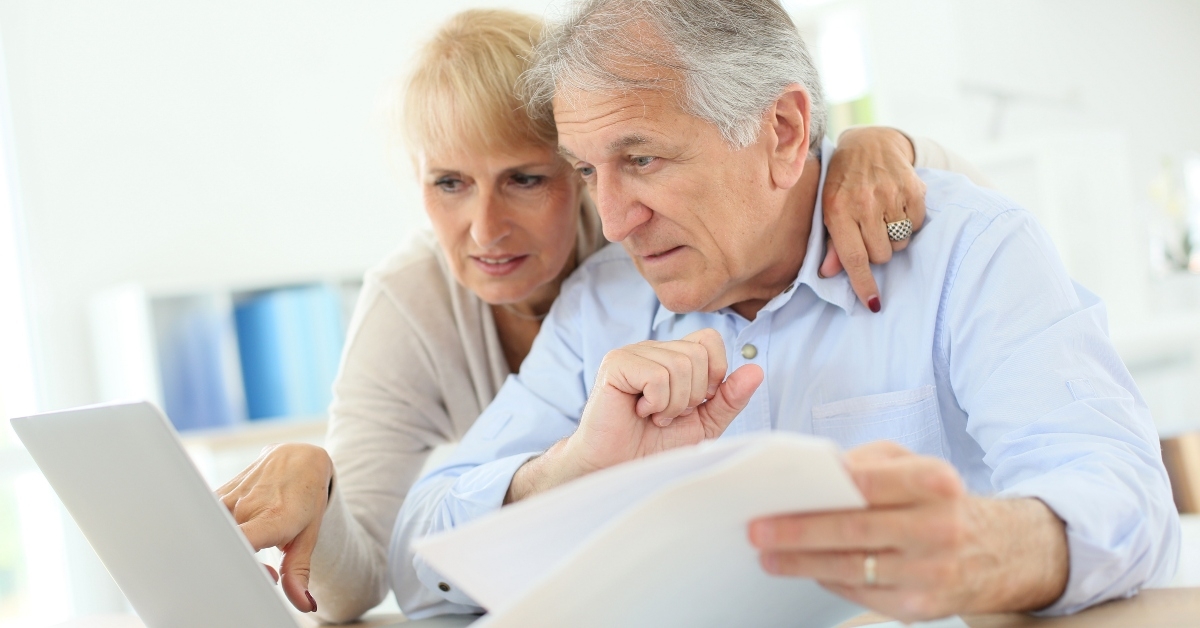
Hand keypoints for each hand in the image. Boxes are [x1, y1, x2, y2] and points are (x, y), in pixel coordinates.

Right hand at [216, 443, 332, 612]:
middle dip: (237, 565)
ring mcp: (228, 497)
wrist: (299, 458)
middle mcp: (246, 506)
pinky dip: (216, 535)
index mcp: (272, 516)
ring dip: (225, 548)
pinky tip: (234, 538)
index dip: (243, 566)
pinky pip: (207, 520)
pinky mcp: (217, 494)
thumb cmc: (306, 497)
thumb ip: (299, 571)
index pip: (241, 543)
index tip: (260, 576)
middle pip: (224, 544)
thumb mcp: (309, 535)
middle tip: (261, 570)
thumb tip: (304, 604)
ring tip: (250, 551)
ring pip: (211, 533)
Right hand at [506, 329, 763, 501]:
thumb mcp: (703, 424)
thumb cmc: (655, 447)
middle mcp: (653, 348)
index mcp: (673, 356)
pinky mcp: (616, 364)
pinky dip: (657, 403)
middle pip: (699, 355)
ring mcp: (633, 353)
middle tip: (668, 415)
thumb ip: (729, 398)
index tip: (694, 403)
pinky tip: (640, 413)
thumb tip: (757, 370)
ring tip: (654, 417)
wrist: (620, 468)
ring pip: (680, 365)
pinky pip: (658, 376)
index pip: (710, 341)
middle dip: (692, 396)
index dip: (713, 374)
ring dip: (673, 404)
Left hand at [747, 441, 1067, 621]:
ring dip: (803, 563)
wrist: (997, 551)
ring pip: (852, 568)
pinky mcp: (923, 607)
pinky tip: (808, 570)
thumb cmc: (940, 501)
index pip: (866, 484)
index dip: (818, 494)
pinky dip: (829, 580)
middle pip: (854, 531)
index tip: (775, 499)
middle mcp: (939, 527)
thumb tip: (817, 472)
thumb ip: (867, 463)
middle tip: (759, 531)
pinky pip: (861, 593)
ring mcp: (932, 571)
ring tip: (770, 556)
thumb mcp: (913, 465)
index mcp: (936, 481)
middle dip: (798, 533)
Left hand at [821, 127, 927, 311]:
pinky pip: (917, 225)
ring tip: (883, 217)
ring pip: (900, 243)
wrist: (869, 144)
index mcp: (838, 210)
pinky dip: (910, 222)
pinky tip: (897, 207)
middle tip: (870, 231)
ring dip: (893, 238)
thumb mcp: (829, 210)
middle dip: (877, 251)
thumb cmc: (843, 183)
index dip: (863, 283)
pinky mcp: (913, 188)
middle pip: (881, 255)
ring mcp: (890, 194)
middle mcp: (864, 203)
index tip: (874, 304)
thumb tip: (829, 273)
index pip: (853, 257)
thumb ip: (832, 243)